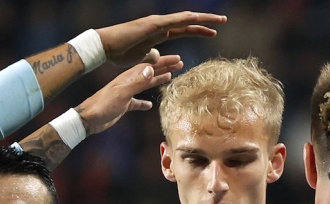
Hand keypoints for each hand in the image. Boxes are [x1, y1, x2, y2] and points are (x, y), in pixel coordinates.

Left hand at [77, 55, 183, 135]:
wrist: (88, 119)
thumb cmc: (103, 105)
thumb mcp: (122, 93)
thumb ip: (136, 82)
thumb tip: (151, 69)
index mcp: (128, 78)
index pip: (150, 66)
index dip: (164, 62)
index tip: (177, 59)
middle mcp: (128, 83)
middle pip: (149, 73)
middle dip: (164, 67)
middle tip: (179, 64)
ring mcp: (125, 94)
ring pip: (145, 84)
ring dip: (157, 80)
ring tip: (169, 77)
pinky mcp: (122, 105)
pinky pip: (136, 102)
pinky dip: (144, 102)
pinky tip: (149, 105)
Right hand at [96, 12, 225, 65]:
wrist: (106, 47)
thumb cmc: (121, 53)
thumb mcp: (143, 59)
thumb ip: (153, 57)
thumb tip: (159, 57)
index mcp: (160, 33)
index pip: (185, 30)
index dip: (199, 31)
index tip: (214, 34)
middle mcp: (161, 25)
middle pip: (188, 22)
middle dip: (206, 22)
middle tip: (223, 21)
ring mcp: (157, 23)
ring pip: (184, 18)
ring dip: (202, 18)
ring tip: (218, 19)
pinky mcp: (152, 24)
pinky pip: (172, 20)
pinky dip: (185, 19)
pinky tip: (197, 17)